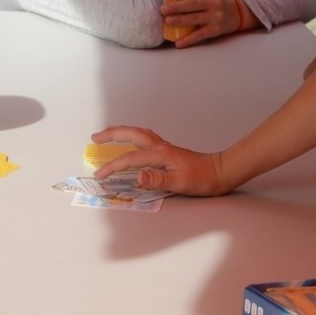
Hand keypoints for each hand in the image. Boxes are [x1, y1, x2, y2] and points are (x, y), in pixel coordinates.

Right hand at [91, 126, 229, 195]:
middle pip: (131, 135)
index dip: (112, 167)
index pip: (130, 159)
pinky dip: (133, 136)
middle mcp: (160, 146)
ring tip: (108, 134)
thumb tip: (137, 177)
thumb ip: (158, 180)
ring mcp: (164, 147)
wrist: (220, 172)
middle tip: (95, 138)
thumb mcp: (180, 183)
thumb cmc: (202, 179)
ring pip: (138, 133)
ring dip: (122, 132)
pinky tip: (132, 141)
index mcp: (160, 154)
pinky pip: (145, 138)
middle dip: (111, 134)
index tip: (100, 175)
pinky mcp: (168, 150)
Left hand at [161, 0, 240, 47]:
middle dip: (177, 6)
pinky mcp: (215, 30)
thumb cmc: (212, 2)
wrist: (235, 14)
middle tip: (163, 9)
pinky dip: (188, 39)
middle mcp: (214, 2)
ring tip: (167, 21)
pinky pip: (200, 35)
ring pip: (195, 18)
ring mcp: (215, 16)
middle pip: (193, 4)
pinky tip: (178, 43)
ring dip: (180, 20)